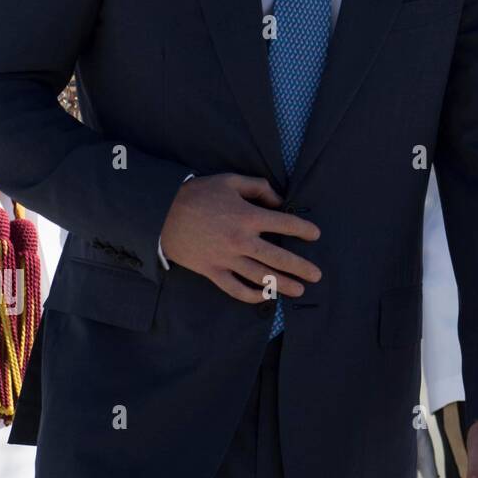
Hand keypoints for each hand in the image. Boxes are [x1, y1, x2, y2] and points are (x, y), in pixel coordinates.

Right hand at [158, 173, 320, 303]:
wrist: (160, 213)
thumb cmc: (198, 194)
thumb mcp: (230, 181)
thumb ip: (258, 187)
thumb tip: (279, 201)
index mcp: (248, 216)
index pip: (285, 224)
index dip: (304, 230)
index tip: (315, 235)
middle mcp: (241, 240)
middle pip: (278, 257)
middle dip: (300, 267)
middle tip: (317, 275)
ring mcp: (226, 259)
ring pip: (260, 276)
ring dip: (282, 284)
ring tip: (299, 290)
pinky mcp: (211, 271)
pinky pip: (234, 288)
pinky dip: (250, 295)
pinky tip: (264, 296)